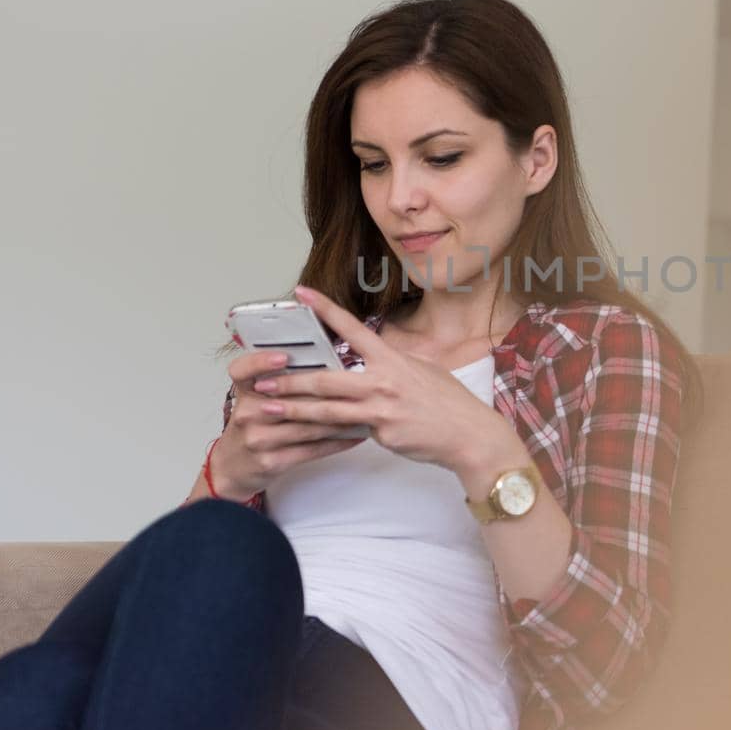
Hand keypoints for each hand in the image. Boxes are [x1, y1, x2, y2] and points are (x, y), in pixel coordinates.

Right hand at [212, 347, 367, 498]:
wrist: (233, 467)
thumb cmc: (252, 426)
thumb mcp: (253, 399)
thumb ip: (277, 381)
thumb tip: (321, 361)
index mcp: (244, 393)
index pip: (243, 370)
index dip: (260, 362)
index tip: (283, 357)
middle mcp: (247, 414)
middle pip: (289, 399)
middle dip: (325, 393)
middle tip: (355, 382)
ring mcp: (258, 439)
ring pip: (306, 425)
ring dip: (339, 419)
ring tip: (364, 409)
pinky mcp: (272, 461)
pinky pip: (311, 449)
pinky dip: (336, 442)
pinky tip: (355, 435)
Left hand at [250, 285, 511, 473]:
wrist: (468, 435)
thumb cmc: (450, 402)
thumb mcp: (424, 370)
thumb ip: (396, 363)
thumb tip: (379, 358)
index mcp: (392, 359)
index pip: (352, 328)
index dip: (325, 309)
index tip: (301, 293)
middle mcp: (382, 382)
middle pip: (325, 379)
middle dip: (290, 380)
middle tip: (262, 380)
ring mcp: (380, 410)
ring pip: (326, 410)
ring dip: (293, 410)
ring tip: (267, 409)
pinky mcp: (380, 434)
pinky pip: (346, 433)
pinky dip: (323, 433)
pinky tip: (301, 435)